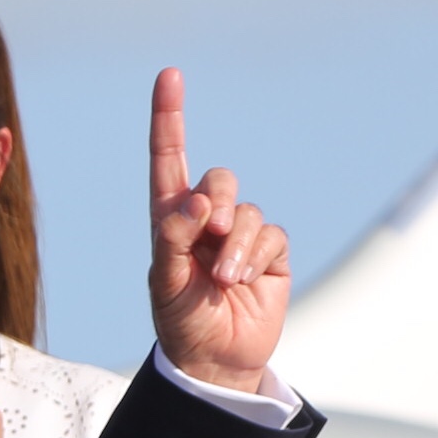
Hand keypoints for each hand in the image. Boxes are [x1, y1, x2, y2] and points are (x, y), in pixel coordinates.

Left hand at [145, 69, 290, 391]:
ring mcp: (240, 235)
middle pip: (219, 180)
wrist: (215, 361)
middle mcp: (206, 220)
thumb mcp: (166, 283)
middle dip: (217, 202)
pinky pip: (272, 235)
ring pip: (248, 210)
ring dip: (236, 244)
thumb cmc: (180, 322)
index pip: (169, 160)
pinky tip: (245, 282)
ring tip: (224, 279)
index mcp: (170, 219)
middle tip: (209, 234)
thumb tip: (196, 201)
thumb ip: (174, 238)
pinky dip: (257, 256)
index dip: (169, 118)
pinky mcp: (270, 253)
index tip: (170, 75)